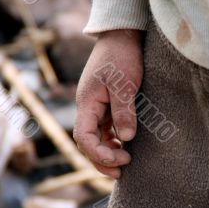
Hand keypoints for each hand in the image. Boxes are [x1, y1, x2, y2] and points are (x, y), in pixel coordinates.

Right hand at [74, 29, 143, 178]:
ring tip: (125, 163)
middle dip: (101, 159)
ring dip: (107, 152)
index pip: (83, 137)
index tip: (120, 160)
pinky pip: (104, 128)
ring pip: (95, 137)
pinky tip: (124, 145)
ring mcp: (96, 106)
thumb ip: (123, 111)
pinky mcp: (106, 103)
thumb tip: (125, 139)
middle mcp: (88, 107)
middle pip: (87, 142)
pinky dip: (112, 140)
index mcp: (87, 103)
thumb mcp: (124, 83)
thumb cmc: (121, 56)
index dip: (98, 154)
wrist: (122, 36)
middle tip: (122, 172)